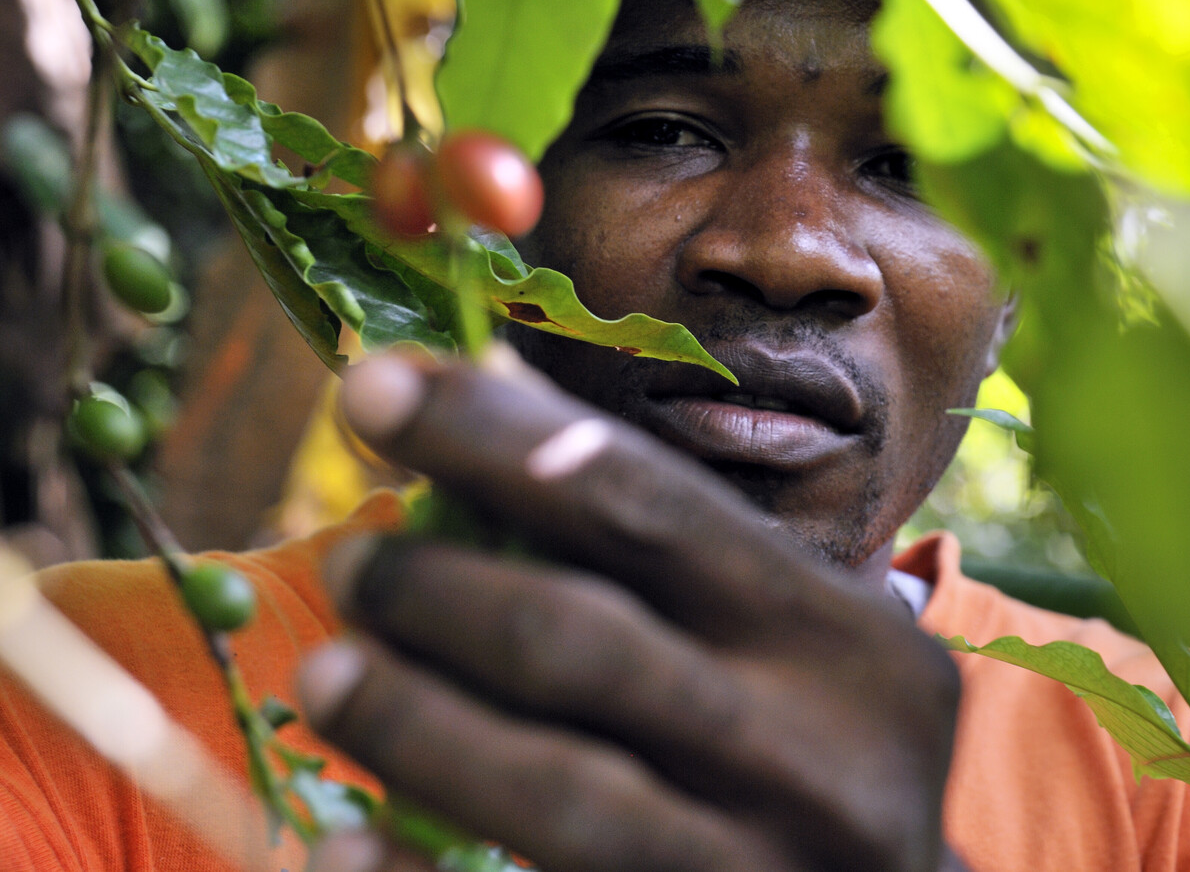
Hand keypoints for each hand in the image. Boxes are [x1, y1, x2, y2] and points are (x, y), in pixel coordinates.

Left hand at [298, 349, 961, 871]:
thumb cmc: (822, 761)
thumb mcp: (794, 646)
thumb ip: (675, 548)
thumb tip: (495, 397)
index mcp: (846, 639)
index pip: (653, 505)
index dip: (496, 440)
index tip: (376, 386)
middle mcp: (818, 753)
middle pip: (583, 640)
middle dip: (438, 587)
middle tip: (355, 562)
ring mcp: (762, 869)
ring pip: (554, 788)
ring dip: (411, 718)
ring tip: (323, 671)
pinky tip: (342, 846)